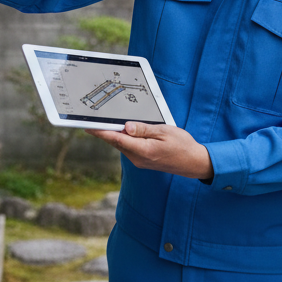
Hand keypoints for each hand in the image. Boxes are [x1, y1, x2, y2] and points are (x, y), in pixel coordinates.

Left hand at [89, 123, 213, 179]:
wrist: (193, 163)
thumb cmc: (182, 145)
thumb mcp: (165, 132)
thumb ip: (144, 129)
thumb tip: (127, 127)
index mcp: (144, 150)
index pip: (117, 139)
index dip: (101, 132)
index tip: (88, 127)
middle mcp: (138, 159)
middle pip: (116, 142)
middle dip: (106, 131)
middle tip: (94, 119)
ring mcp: (140, 161)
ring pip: (122, 145)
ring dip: (116, 134)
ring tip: (110, 121)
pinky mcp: (142, 161)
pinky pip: (129, 148)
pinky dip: (125, 139)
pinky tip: (126, 131)